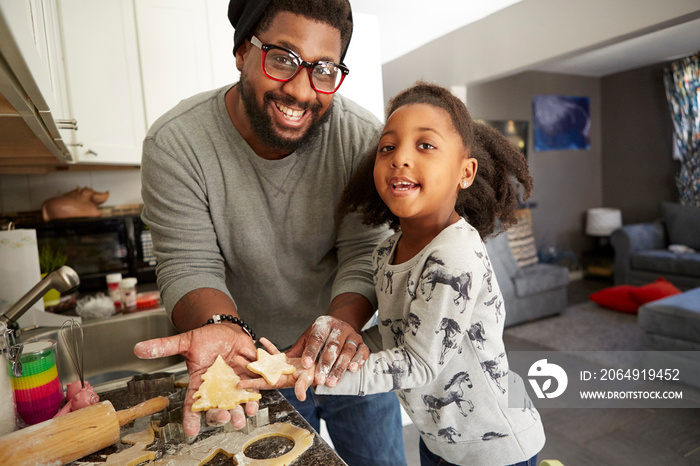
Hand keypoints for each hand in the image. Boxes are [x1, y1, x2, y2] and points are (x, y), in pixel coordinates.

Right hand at [133, 324, 257, 437]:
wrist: (226, 329)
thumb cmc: (206, 338)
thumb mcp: (185, 342)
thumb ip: (164, 347)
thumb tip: (138, 348)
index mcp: (199, 383)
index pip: (192, 404)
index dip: (190, 418)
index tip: (190, 432)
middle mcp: (217, 388)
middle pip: (216, 408)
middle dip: (220, 417)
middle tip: (223, 418)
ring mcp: (233, 384)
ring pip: (236, 405)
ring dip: (238, 413)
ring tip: (239, 418)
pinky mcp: (248, 377)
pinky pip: (251, 391)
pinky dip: (253, 399)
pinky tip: (254, 404)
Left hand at [237, 338, 315, 400]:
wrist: (320, 368)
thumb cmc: (313, 375)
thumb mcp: (307, 380)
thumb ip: (302, 387)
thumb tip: (301, 397)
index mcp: (280, 380)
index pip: (262, 383)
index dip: (250, 383)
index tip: (237, 384)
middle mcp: (277, 374)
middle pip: (258, 371)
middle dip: (246, 366)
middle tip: (233, 359)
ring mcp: (279, 366)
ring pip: (263, 360)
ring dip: (253, 355)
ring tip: (241, 349)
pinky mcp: (284, 359)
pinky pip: (274, 351)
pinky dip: (267, 346)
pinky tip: (261, 339)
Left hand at [286, 316, 368, 386]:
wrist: (340, 325)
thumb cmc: (322, 336)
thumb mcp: (307, 338)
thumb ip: (297, 351)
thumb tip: (280, 363)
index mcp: (323, 325)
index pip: (316, 338)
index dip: (311, 351)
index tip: (305, 365)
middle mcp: (338, 328)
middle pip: (333, 345)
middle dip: (325, 363)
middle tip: (319, 379)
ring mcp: (352, 335)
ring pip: (347, 350)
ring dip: (340, 367)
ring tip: (332, 382)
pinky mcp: (362, 343)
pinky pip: (362, 351)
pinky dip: (358, 360)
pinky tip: (352, 370)